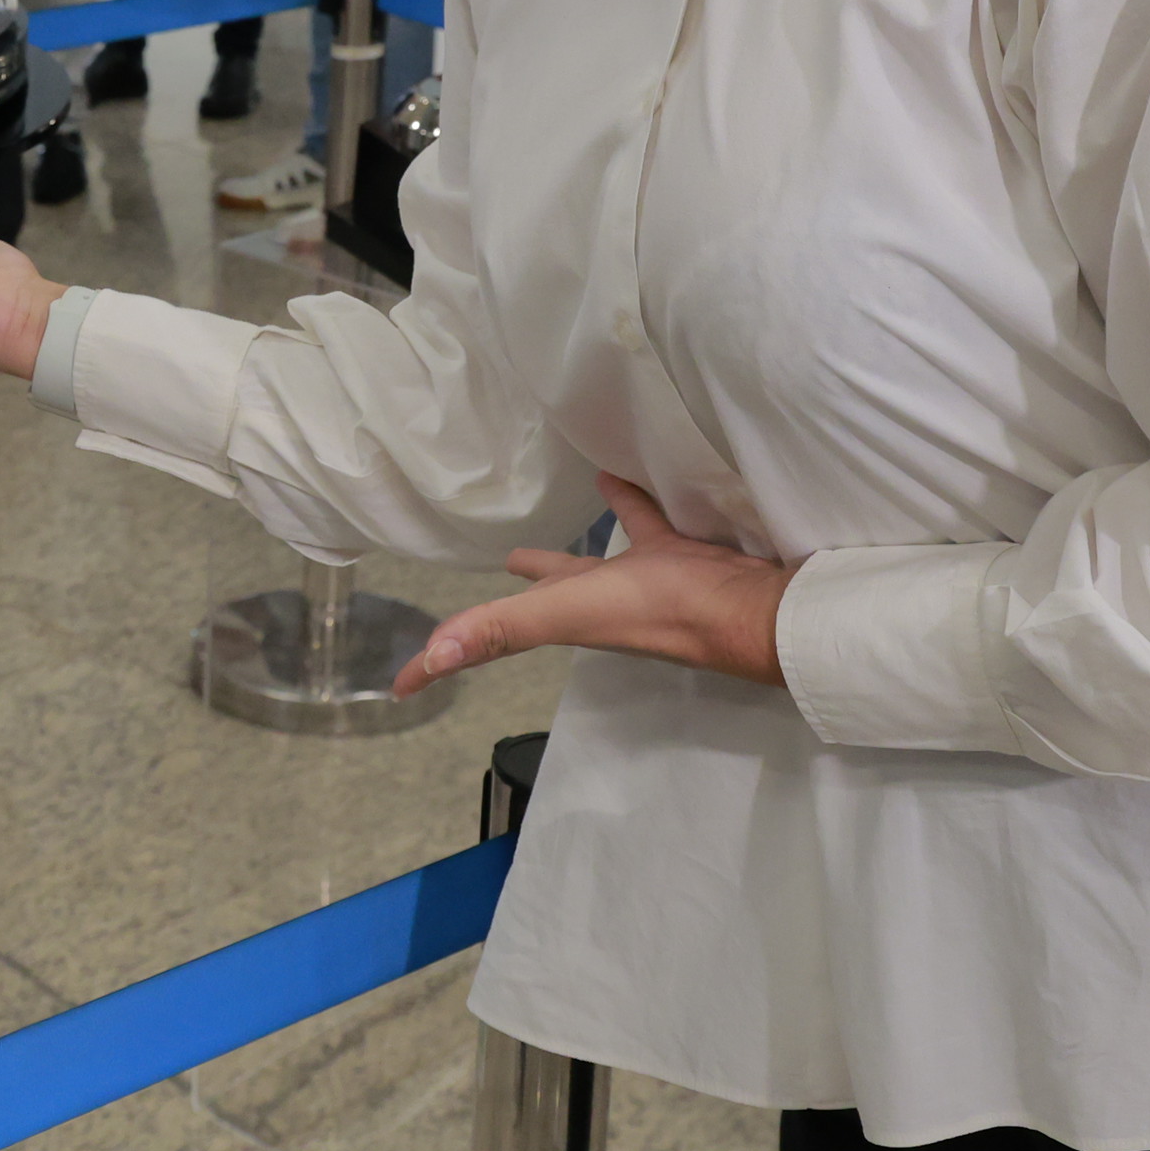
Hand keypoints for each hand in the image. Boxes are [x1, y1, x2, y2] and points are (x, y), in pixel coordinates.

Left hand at [395, 475, 794, 698]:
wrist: (744, 607)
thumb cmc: (653, 611)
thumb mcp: (564, 614)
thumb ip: (500, 628)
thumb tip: (430, 659)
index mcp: (562, 620)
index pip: (489, 635)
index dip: (448, 653)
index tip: (405, 680)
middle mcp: (593, 605)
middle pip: (544, 593)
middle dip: (524, 579)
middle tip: (504, 560)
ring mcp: (637, 582)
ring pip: (595, 561)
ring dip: (576, 546)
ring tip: (562, 516)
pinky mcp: (676, 553)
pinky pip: (645, 519)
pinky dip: (630, 497)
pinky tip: (616, 470)